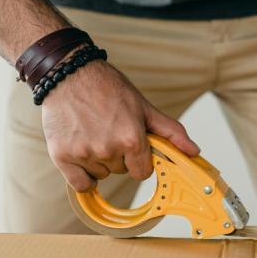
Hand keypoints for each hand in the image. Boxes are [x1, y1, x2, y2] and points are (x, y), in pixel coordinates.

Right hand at [41, 60, 199, 191]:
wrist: (69, 73)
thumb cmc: (108, 88)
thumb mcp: (144, 108)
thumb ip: (171, 132)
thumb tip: (194, 152)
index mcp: (132, 139)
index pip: (143, 172)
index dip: (139, 159)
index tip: (131, 145)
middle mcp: (108, 149)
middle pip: (121, 171)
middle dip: (119, 156)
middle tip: (108, 130)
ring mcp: (83, 153)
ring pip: (101, 174)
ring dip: (99, 161)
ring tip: (92, 133)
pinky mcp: (61, 156)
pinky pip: (80, 184)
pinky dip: (83, 175)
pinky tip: (82, 153)